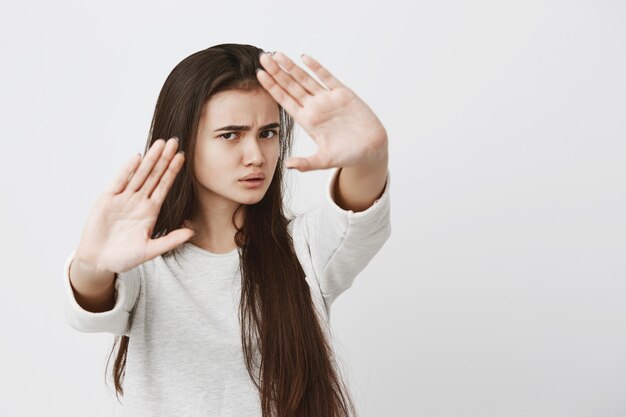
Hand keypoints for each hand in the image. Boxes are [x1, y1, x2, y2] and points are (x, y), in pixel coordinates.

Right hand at [74, 138, 193, 274]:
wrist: (98, 262)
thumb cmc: (124, 257)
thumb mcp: (150, 250)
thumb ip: (170, 240)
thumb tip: (192, 232)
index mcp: (150, 211)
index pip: (164, 187)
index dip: (172, 172)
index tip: (182, 157)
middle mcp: (138, 201)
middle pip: (154, 176)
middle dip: (164, 159)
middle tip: (174, 141)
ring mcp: (123, 199)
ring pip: (139, 175)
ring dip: (150, 159)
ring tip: (160, 144)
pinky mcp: (107, 199)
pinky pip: (119, 181)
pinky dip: (128, 169)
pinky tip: (138, 157)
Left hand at [257, 51, 387, 171]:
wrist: (371, 148)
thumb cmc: (348, 155)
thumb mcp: (325, 160)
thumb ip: (306, 163)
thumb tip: (288, 165)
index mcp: (307, 121)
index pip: (285, 100)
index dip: (272, 87)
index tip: (259, 75)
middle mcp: (314, 107)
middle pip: (291, 86)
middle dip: (277, 72)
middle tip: (262, 57)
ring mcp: (327, 99)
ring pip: (305, 79)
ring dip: (291, 66)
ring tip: (277, 54)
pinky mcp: (343, 94)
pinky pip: (327, 77)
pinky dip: (316, 67)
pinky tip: (304, 58)